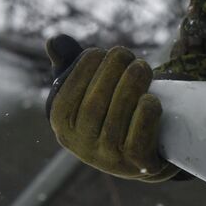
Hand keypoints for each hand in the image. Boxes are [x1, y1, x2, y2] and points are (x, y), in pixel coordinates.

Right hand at [44, 35, 176, 182]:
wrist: (142, 148)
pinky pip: (139, 139)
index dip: (86, 65)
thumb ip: (69, 62)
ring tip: (141, 67)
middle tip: (127, 54)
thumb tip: (55, 41)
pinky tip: (151, 98)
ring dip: (131, 85)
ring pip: (117, 118)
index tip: (103, 52)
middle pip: (94, 104)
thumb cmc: (108, 108)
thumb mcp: (85, 86)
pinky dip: (145, 114)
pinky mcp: (137, 163)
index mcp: (62, 124)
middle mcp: (81, 145)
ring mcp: (109, 158)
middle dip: (112, 71)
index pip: (67, 93)